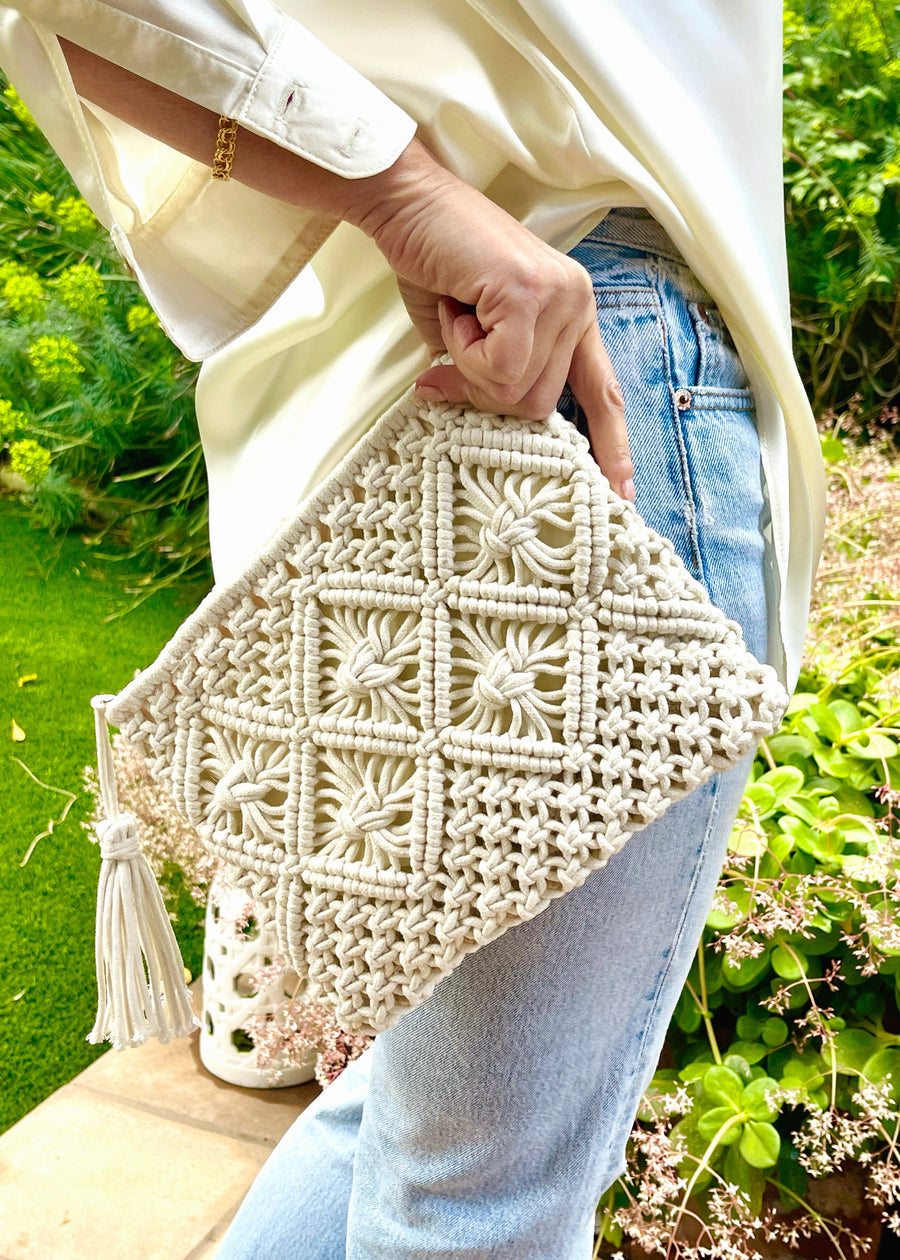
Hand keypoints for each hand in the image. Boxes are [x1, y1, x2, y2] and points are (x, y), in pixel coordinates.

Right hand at [346, 140, 634, 501]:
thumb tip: (473, 416)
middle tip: (454, 352)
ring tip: (458, 315)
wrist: (406, 202)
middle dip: (485, 393)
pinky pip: (500, 366)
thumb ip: (484, 378)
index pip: (600, 389)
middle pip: (540, 404)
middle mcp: (578, 303)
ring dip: (471, 366)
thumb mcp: (465, 336)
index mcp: (572, 313)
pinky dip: (464, 350)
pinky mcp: (532, 292)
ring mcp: (561, 296)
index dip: (610, 442)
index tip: (619, 491)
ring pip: (518, 390)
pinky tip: (456, 307)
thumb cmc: (432, 263)